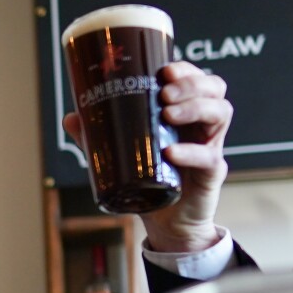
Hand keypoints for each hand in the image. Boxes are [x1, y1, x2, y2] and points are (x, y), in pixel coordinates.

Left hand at [63, 61, 232, 252]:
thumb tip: (71, 118)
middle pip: (214, 88)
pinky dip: (190, 152)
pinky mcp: (211, 173)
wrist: (168, 223)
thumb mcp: (121, 154)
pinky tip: (170, 151)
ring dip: (195, 107)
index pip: (196, 79)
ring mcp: (211, 147)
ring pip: (221, 112)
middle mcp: (202, 125)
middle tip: (164, 93)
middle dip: (190, 83)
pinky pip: (209, 157)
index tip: (164, 70)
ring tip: (168, 114)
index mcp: (185, 113)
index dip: (185, 70)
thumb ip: (98, 137)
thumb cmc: (150, 182)